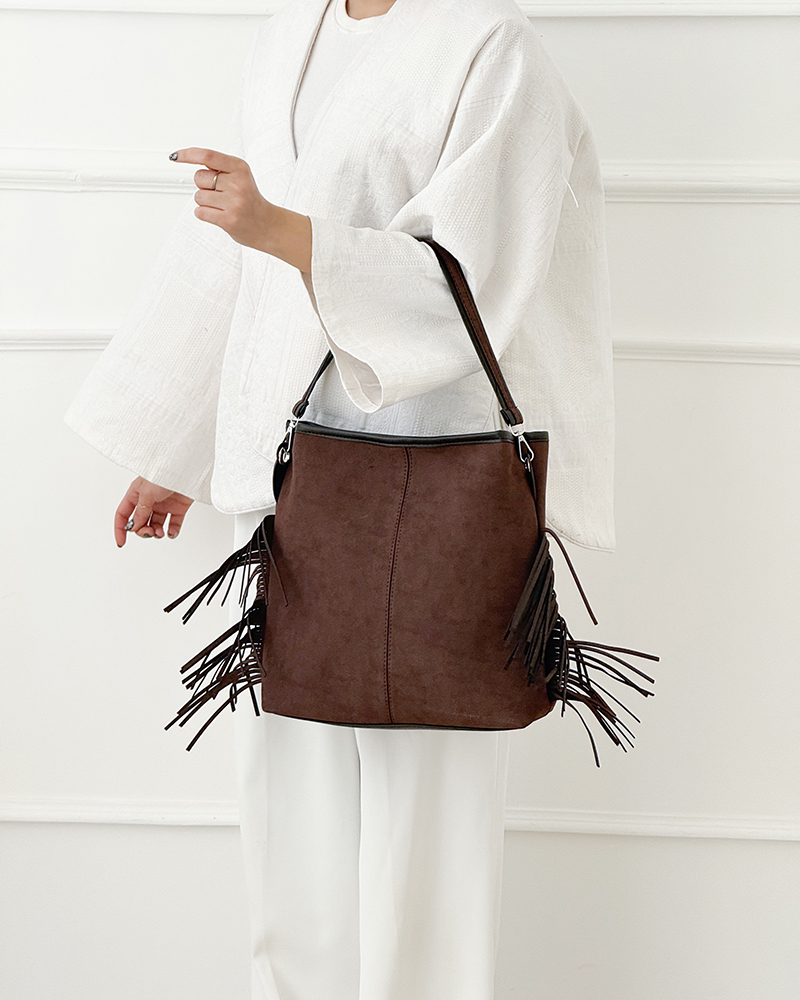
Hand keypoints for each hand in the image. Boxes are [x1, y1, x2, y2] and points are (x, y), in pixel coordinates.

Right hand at [115, 477, 193, 546]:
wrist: (188, 467)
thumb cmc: (164, 471)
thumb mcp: (147, 492)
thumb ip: (140, 511)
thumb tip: (135, 526)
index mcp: (136, 494)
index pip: (123, 514)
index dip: (120, 529)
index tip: (122, 542)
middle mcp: (149, 500)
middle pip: (140, 522)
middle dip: (142, 531)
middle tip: (149, 532)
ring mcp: (164, 504)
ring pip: (156, 525)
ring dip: (156, 533)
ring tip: (160, 532)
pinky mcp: (178, 508)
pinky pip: (173, 524)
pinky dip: (172, 532)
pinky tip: (171, 532)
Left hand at [169, 147, 311, 271]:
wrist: (267, 225)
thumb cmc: (249, 200)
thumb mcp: (240, 176)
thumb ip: (219, 167)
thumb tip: (190, 157)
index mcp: (240, 168)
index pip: (208, 156)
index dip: (188, 154)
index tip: (175, 156)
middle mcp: (237, 183)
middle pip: (199, 178)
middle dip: (203, 186)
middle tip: (221, 194)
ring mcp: (233, 203)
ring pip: (198, 196)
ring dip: (205, 202)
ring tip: (223, 206)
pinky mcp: (228, 220)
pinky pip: (200, 212)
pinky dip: (204, 214)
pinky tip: (219, 215)